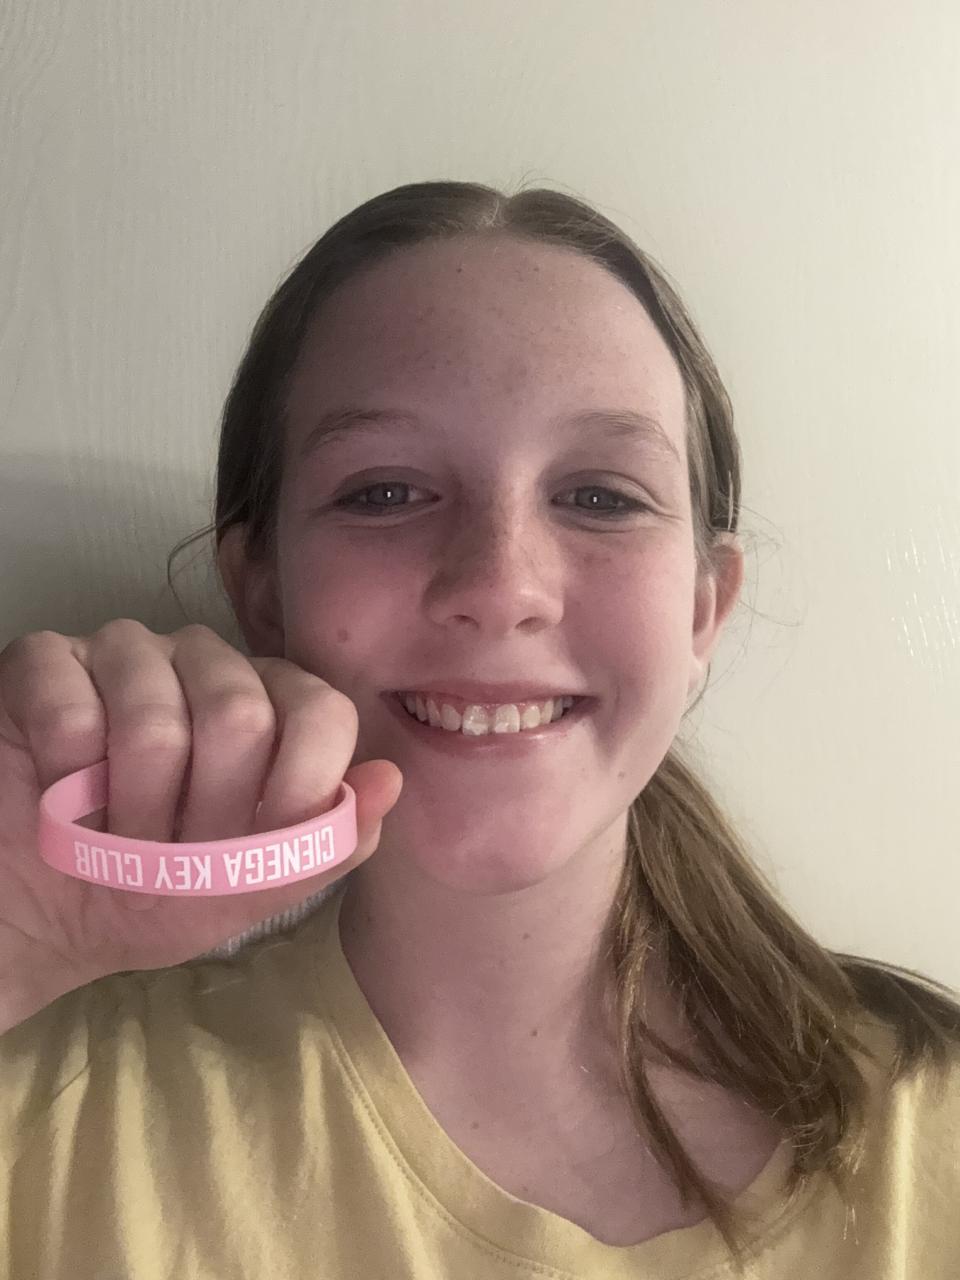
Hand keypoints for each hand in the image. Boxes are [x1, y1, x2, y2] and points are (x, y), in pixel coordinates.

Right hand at [0, 620, 401, 995]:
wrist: (42, 917)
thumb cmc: (153, 893)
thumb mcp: (249, 889)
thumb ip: (327, 841)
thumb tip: (389, 780)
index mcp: (273, 705)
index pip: (322, 712)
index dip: (293, 790)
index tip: (255, 844)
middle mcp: (207, 664)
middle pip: (240, 716)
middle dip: (202, 816)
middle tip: (167, 851)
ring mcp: (127, 653)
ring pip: (153, 720)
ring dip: (127, 812)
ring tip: (110, 836)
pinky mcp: (44, 660)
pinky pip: (71, 711)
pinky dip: (66, 781)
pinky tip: (60, 794)